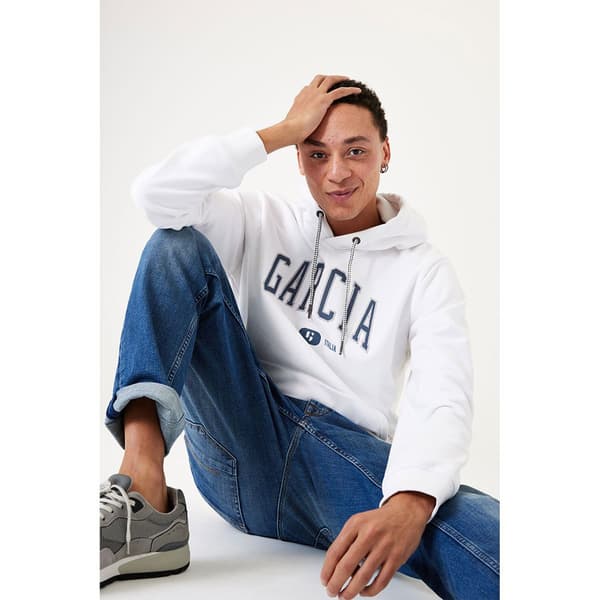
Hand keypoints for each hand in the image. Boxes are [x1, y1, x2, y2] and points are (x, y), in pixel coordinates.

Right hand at [257, 74, 360, 152]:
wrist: (290, 129)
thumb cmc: (290, 131)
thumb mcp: (293, 126)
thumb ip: (297, 125)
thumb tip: (296, 135)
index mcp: (300, 97)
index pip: (309, 87)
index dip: (317, 88)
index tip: (322, 91)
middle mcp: (308, 92)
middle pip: (319, 78)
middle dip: (329, 78)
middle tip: (337, 80)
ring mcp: (316, 94)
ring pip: (330, 80)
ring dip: (340, 79)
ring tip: (349, 80)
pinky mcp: (323, 100)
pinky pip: (340, 91)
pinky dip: (350, 89)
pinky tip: (358, 91)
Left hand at [320, 492, 434, 598]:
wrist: (406, 512)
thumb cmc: (379, 520)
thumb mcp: (358, 521)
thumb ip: (346, 540)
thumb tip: (333, 566)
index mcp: (356, 524)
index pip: (335, 551)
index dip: (327, 570)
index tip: (324, 580)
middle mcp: (369, 534)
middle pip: (346, 566)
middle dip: (335, 583)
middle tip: (331, 591)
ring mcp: (384, 547)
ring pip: (363, 577)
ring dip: (351, 591)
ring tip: (344, 596)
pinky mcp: (397, 558)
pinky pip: (381, 581)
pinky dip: (370, 591)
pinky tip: (364, 591)